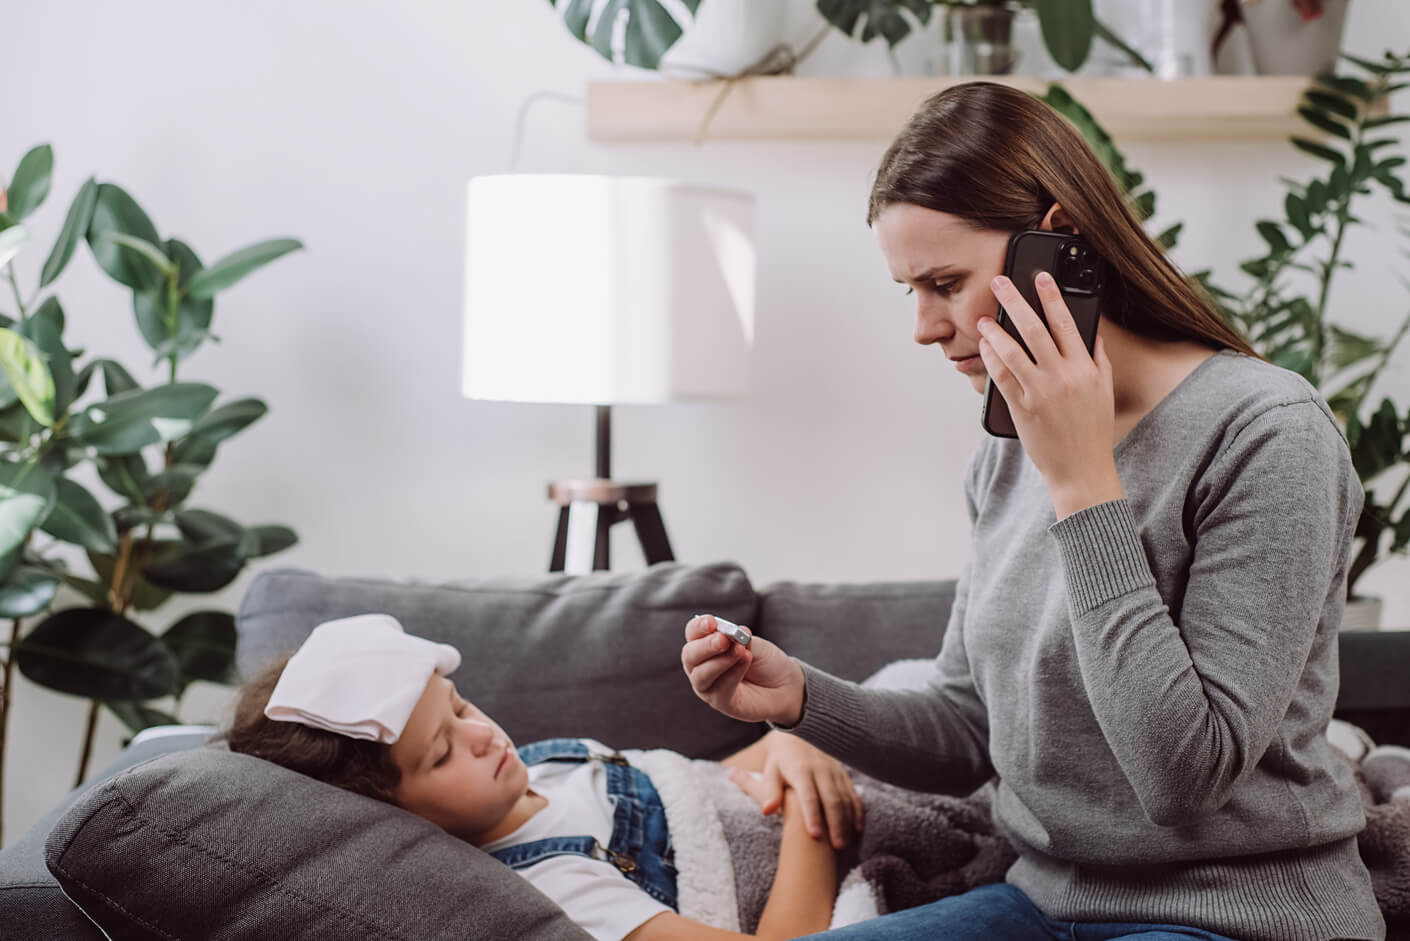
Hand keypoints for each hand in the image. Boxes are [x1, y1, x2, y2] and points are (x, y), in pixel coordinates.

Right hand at [681, 615, 805, 725]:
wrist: (784, 684)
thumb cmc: (764, 661)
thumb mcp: (754, 644)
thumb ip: (740, 639)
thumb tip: (730, 634)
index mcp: (705, 645)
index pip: (693, 633)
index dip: (699, 627)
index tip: (712, 622)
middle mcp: (700, 665)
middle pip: (690, 655)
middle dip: (706, 646)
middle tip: (723, 640)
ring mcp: (708, 686)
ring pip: (701, 675)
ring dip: (720, 661)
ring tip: (740, 651)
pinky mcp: (721, 702)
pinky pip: (720, 689)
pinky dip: (732, 674)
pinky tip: (745, 662)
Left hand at [730, 732, 862, 848]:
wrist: (797, 737)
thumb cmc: (780, 761)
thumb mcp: (771, 772)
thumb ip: (770, 791)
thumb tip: (766, 811)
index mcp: (801, 770)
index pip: (809, 796)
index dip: (813, 815)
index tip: (815, 836)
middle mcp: (821, 770)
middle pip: (832, 799)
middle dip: (835, 824)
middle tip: (837, 847)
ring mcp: (835, 772)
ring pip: (845, 798)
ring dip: (847, 821)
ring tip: (845, 845)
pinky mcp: (843, 775)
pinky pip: (853, 794)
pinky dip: (857, 812)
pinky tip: (857, 829)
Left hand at [978, 271, 1122, 517]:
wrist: (1081, 470)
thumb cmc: (1092, 431)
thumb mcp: (1103, 392)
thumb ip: (1098, 361)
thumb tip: (1092, 336)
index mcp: (1085, 369)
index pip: (1066, 323)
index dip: (1051, 296)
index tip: (1040, 277)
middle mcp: (1062, 377)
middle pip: (1034, 329)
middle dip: (1014, 301)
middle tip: (998, 283)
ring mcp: (1040, 393)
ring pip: (1012, 351)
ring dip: (994, 330)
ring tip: (983, 318)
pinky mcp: (1021, 408)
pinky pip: (1002, 377)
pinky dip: (991, 358)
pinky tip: (984, 347)